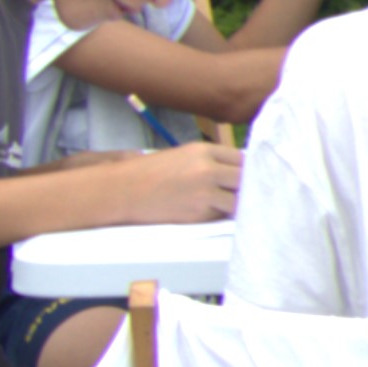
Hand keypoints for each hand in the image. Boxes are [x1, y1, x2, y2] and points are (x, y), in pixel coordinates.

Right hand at [128, 140, 244, 221]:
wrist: (122, 191)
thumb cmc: (148, 173)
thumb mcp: (182, 156)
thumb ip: (209, 161)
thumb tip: (233, 171)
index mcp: (203, 151)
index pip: (242, 158)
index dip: (245, 169)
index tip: (244, 177)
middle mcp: (208, 169)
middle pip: (245, 178)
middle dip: (246, 186)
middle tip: (241, 193)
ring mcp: (204, 192)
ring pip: (239, 200)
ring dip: (236, 204)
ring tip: (228, 205)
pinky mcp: (198, 213)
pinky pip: (221, 215)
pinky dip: (220, 215)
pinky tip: (210, 212)